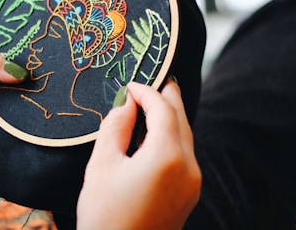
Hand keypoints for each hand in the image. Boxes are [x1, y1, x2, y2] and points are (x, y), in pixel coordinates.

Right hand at [77, 80, 200, 229]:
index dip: (147, 91)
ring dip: (170, 116)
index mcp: (167, 156)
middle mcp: (189, 166)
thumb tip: (126, 105)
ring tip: (153, 103)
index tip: (130, 84)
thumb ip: (115, 127)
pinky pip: (185, 153)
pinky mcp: (189, 193)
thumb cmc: (106, 215)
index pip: (163, 109)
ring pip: (186, 135)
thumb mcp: (102, 165)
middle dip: (167, 97)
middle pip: (181, 118)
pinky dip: (172, 136)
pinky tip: (156, 134)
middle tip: (154, 80)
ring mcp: (193, 181)